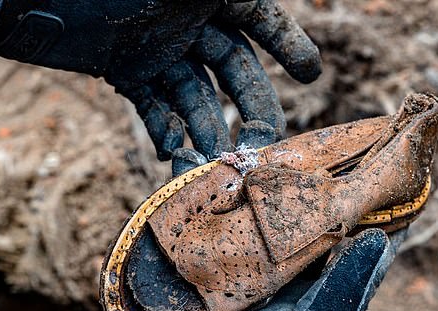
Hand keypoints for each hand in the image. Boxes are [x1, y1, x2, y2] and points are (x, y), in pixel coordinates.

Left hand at [0, 0, 320, 168]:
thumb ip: (237, 2)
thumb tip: (272, 19)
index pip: (260, 18)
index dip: (287, 44)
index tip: (310, 74)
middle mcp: (189, 19)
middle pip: (235, 70)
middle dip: (253, 110)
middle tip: (261, 148)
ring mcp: (159, 48)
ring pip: (198, 98)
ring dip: (209, 134)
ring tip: (215, 167)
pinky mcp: (128, 71)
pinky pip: (158, 107)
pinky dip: (168, 131)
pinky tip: (174, 153)